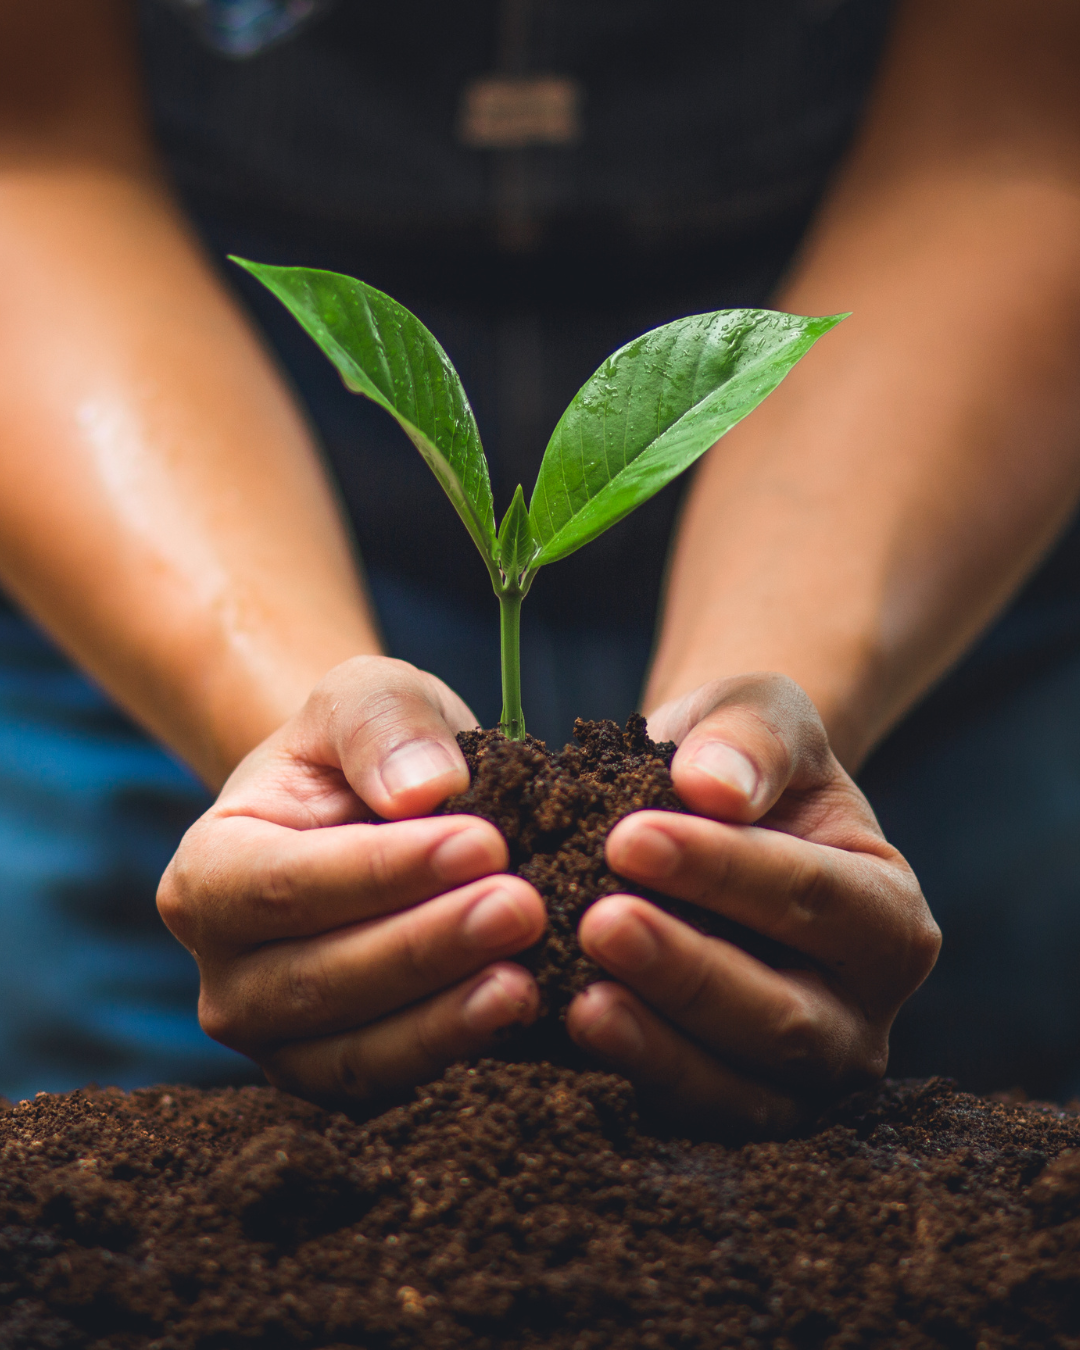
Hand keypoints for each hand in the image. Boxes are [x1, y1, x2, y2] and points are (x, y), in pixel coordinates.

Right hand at [157, 656, 544, 1104]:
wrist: (378, 813)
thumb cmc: (364, 751)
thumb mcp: (366, 697)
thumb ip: (383, 725)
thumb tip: (422, 790)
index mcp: (206, 874)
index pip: (287, 884)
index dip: (384, 871)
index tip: (482, 842)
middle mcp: (223, 974)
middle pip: (319, 977)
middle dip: (427, 945)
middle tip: (522, 908)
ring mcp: (277, 1039)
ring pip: (352, 1049)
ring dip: (444, 1018)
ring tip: (527, 977)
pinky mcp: (339, 1076)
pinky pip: (389, 1083)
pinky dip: (453, 1054)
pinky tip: (521, 1011)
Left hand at [565, 674, 939, 1138]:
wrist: (706, 820)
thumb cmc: (742, 766)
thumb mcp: (760, 716)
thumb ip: (753, 738)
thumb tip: (716, 786)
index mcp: (889, 918)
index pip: (813, 896)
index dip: (723, 871)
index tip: (629, 837)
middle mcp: (861, 1013)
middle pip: (784, 1013)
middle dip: (688, 972)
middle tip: (599, 922)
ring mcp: (801, 1077)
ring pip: (740, 1087)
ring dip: (657, 1046)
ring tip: (580, 1000)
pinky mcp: (734, 1105)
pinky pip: (688, 1111)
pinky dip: (631, 1079)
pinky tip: (566, 1031)